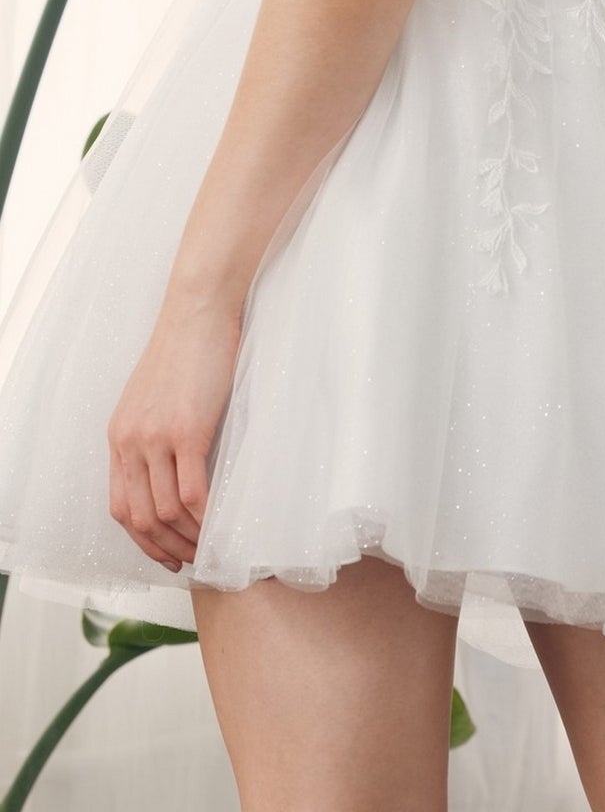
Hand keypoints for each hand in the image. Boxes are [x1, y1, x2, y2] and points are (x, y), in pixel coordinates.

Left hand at [107, 292, 243, 571]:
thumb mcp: (152, 397)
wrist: (197, 312)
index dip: (142, 538)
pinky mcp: (187, 431)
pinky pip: (191, 493)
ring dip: (187, 537)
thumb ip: (152, 433)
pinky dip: (204, 518)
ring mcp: (157, 438)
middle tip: (190, 559)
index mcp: (119, 436)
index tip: (165, 551)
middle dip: (164, 547)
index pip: (119, 505)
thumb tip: (171, 470)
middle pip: (139, 516)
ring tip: (209, 546)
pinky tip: (218, 526)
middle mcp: (130, 442)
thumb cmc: (184, 348)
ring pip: (165, 511)